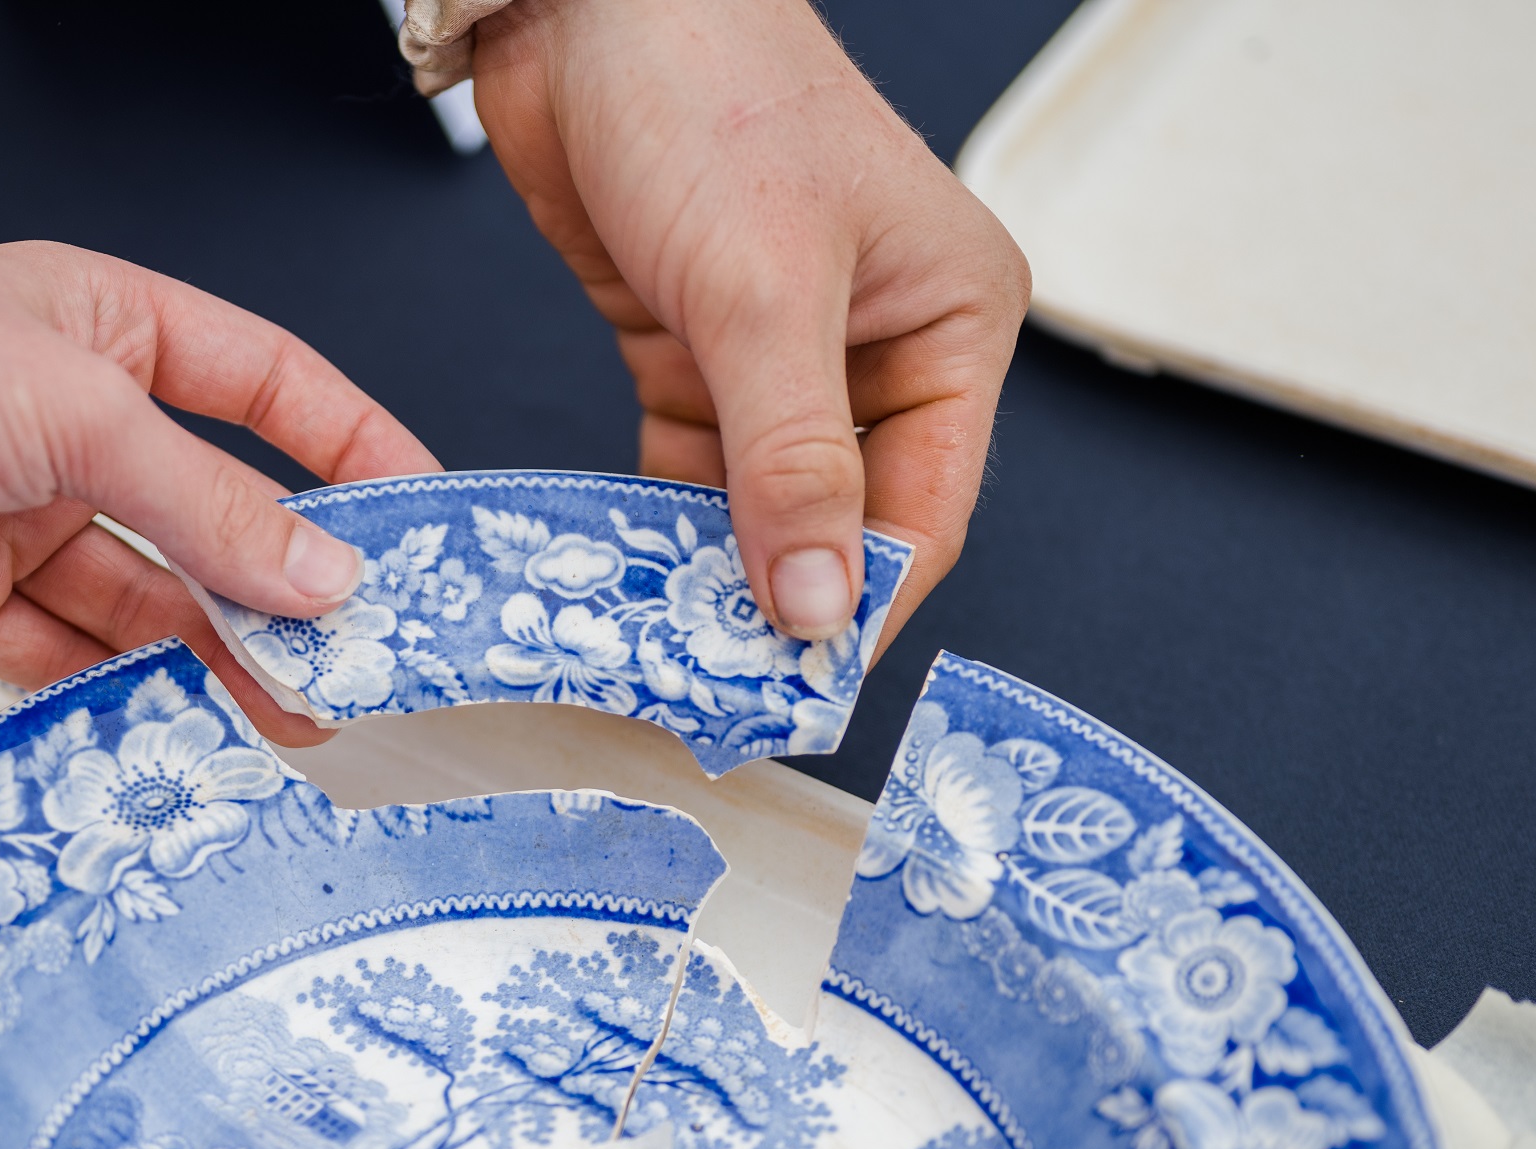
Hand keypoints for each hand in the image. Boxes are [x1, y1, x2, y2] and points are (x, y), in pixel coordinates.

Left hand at [0, 243, 442, 741]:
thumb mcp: (79, 414)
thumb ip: (210, 505)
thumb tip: (324, 576)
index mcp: (109, 327)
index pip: (268, 385)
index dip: (351, 447)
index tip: (425, 519)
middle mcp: (69, 423)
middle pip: (214, 511)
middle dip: (288, 584)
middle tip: (364, 657)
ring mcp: (19, 516)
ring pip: (153, 599)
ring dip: (220, 657)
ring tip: (298, 718)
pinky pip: (75, 659)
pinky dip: (129, 695)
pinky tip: (189, 730)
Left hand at [469, 0, 1028, 648]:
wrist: (583, 5)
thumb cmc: (708, 93)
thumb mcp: (761, 292)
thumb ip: (791, 460)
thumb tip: (819, 606)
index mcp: (952, 319)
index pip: (925, 510)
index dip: (861, 608)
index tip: (795, 693)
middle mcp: (880, 347)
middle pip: (846, 524)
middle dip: (785, 606)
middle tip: (717, 693)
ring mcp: (784, 358)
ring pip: (763, 511)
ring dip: (715, 579)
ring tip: (664, 660)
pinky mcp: (696, 353)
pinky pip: (690, 476)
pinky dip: (659, 529)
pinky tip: (626, 586)